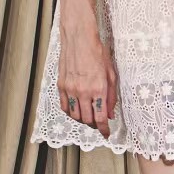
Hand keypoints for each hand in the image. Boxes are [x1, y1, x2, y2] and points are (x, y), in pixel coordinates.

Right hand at [58, 21, 119, 137]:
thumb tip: (110, 113)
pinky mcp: (61, 86)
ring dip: (83, 120)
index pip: (101, 118)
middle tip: (99, 124)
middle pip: (87, 120)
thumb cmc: (97, 53)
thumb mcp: (111, 74)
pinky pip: (65, 106)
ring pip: (75, 116)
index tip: (106, 134)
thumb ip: (111, 96)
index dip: (104, 129)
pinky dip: (71, 112)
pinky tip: (77, 110)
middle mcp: (83, 91)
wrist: (79, 39)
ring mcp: (70, 89)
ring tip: (88, 117)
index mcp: (99, 89)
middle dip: (94, 125)